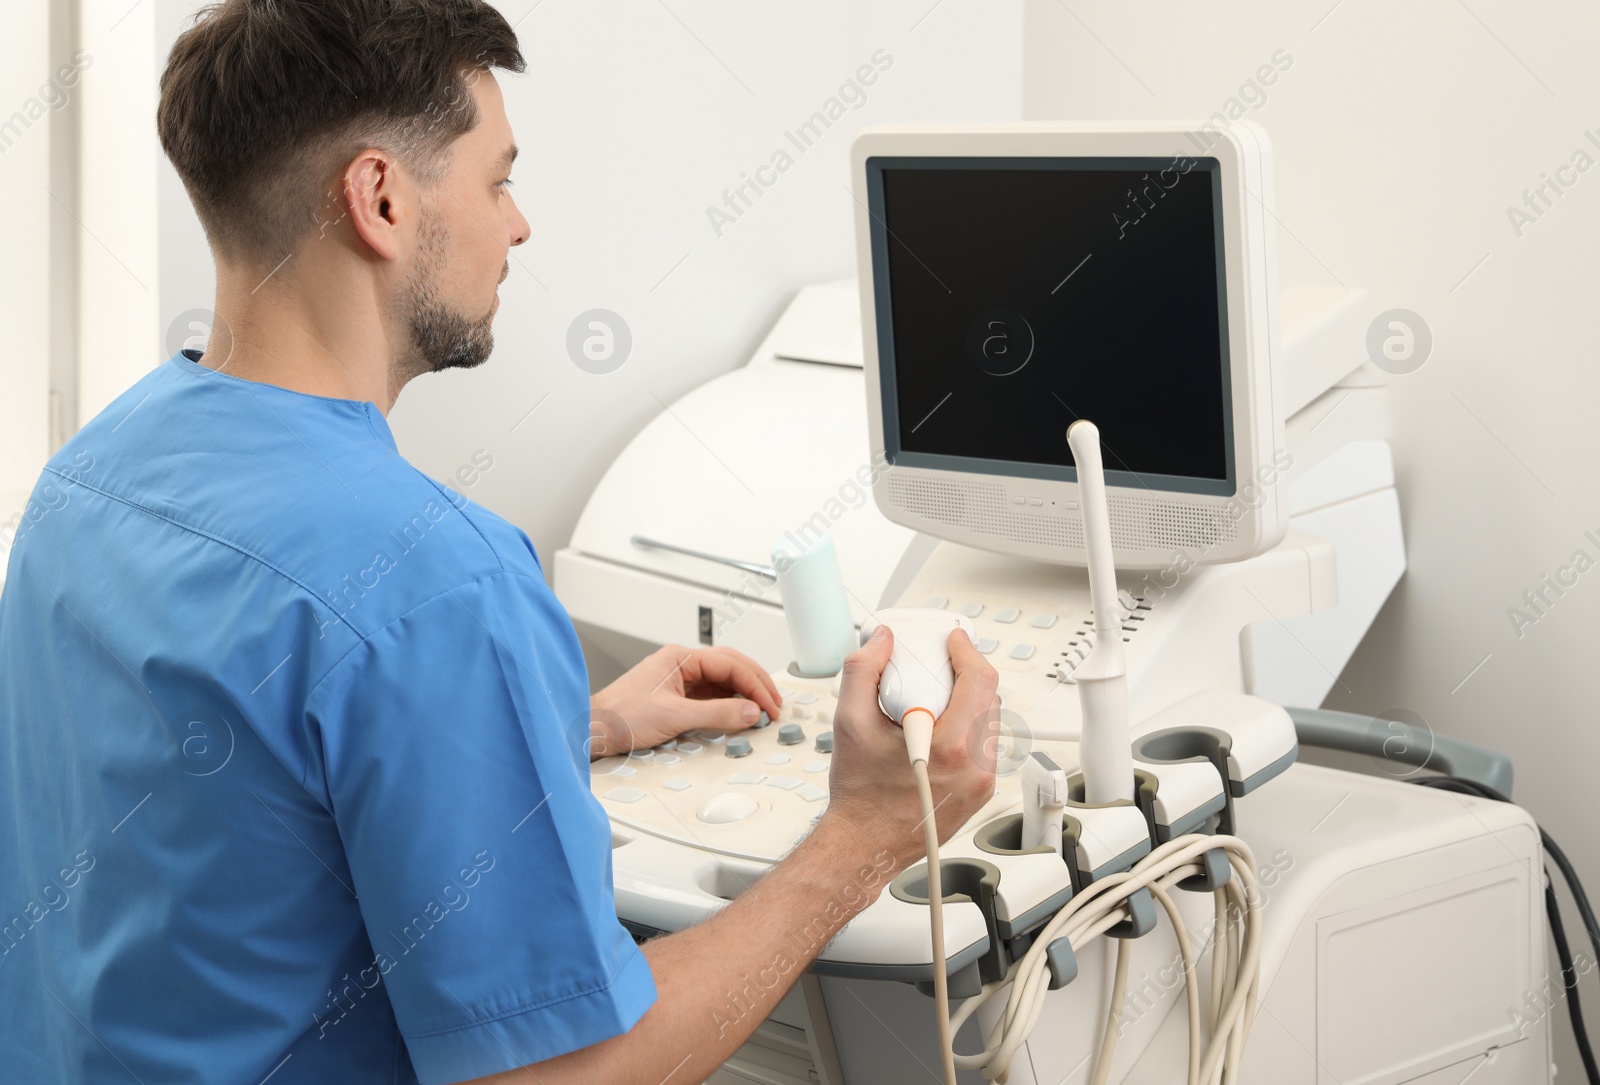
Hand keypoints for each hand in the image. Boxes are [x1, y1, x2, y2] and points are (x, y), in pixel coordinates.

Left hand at [588, 645, 782, 757]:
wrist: (594, 731)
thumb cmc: (620, 717)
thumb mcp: (674, 716)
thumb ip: (716, 714)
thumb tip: (750, 712)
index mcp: (681, 658)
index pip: (730, 664)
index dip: (755, 684)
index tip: (769, 705)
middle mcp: (682, 665)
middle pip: (731, 667)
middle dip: (756, 685)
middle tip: (774, 706)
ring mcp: (680, 681)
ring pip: (723, 682)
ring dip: (745, 695)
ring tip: (761, 711)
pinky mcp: (678, 698)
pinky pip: (712, 697)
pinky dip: (730, 705)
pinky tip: (739, 715)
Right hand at [818, 625, 998, 872]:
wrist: (864, 844)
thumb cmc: (860, 796)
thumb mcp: (850, 722)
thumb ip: (863, 670)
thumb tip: (882, 641)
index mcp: (951, 747)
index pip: (980, 680)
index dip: (966, 651)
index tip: (953, 640)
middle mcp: (976, 767)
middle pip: (989, 697)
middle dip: (964, 675)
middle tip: (935, 668)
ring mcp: (982, 782)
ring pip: (989, 721)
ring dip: (966, 702)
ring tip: (930, 702)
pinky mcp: (981, 792)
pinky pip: (984, 745)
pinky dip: (965, 728)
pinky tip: (934, 731)